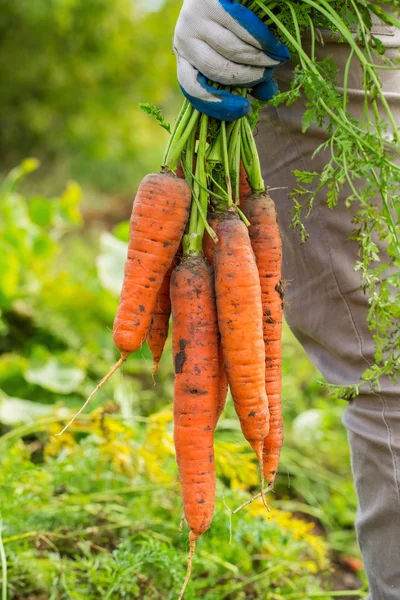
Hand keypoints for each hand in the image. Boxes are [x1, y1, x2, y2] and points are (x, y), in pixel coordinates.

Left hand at [173, 0, 289, 120]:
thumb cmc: (229, 22)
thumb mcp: (232, 52)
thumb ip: (247, 75)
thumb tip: (266, 95)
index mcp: (185, 58)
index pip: (193, 90)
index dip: (218, 104)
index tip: (244, 110)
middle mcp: (184, 40)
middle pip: (219, 72)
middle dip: (249, 77)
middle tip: (269, 74)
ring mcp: (194, 19)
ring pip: (233, 52)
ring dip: (260, 60)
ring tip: (276, 59)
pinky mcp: (211, 2)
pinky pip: (243, 29)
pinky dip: (263, 41)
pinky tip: (275, 47)